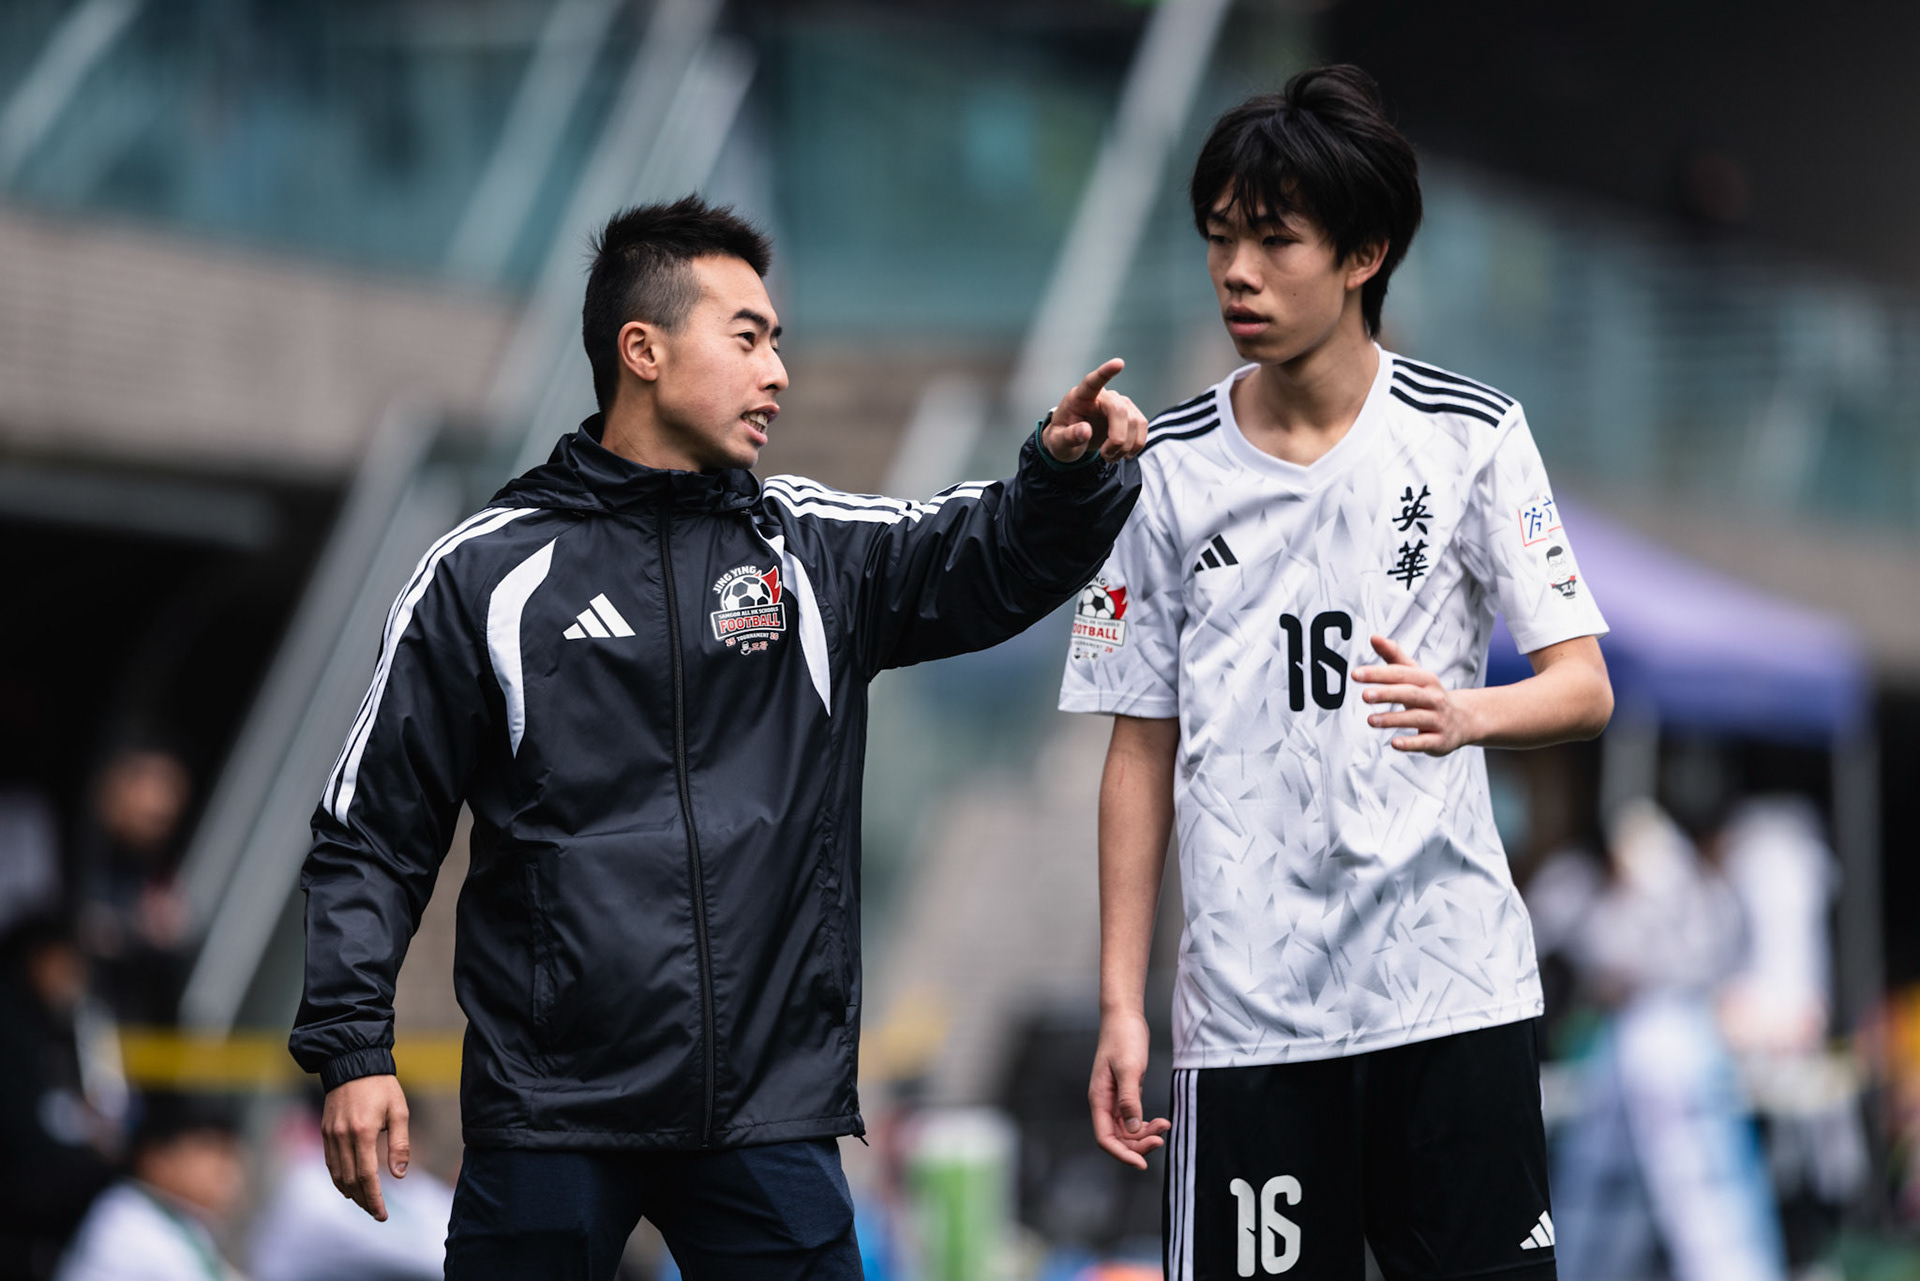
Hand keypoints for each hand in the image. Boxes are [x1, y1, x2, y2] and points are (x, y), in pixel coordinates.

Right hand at [321, 1074, 410, 1220]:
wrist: (353, 1063)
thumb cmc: (382, 1086)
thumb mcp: (399, 1111)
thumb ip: (400, 1144)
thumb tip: (399, 1175)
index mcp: (363, 1132)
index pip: (366, 1176)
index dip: (374, 1199)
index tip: (382, 1214)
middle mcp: (342, 1137)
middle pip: (350, 1181)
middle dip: (363, 1200)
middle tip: (376, 1212)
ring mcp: (330, 1135)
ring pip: (337, 1175)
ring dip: (350, 1193)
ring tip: (365, 1203)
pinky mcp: (325, 1132)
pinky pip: (330, 1163)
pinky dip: (338, 1179)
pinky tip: (349, 1186)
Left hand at [1042, 358, 1149, 463]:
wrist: (1072, 441)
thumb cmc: (1062, 437)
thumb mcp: (1058, 442)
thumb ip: (1069, 436)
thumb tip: (1085, 431)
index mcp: (1080, 397)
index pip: (1093, 382)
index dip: (1106, 372)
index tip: (1118, 363)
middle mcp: (1102, 396)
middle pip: (1120, 410)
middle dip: (1117, 439)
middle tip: (1105, 456)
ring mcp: (1119, 403)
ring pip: (1135, 421)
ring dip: (1125, 446)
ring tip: (1110, 457)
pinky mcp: (1130, 414)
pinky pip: (1142, 426)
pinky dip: (1135, 444)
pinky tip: (1123, 453)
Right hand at [1089, 1009, 1171, 1168]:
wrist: (1124, 1016)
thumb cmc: (1123, 1038)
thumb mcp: (1128, 1068)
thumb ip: (1129, 1099)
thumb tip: (1133, 1129)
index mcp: (1099, 1099)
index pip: (1105, 1138)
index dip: (1122, 1154)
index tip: (1142, 1163)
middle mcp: (1104, 1102)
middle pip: (1117, 1138)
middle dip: (1138, 1145)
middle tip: (1161, 1139)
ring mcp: (1114, 1099)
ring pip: (1127, 1130)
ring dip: (1145, 1134)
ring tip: (1165, 1125)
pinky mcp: (1126, 1093)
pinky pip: (1134, 1119)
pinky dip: (1147, 1124)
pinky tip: (1161, 1121)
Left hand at [1354, 635, 1478, 755]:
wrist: (1463, 720)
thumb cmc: (1429, 694)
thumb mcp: (1414, 674)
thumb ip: (1393, 656)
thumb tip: (1374, 637)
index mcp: (1426, 680)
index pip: (1401, 674)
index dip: (1378, 673)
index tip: (1355, 674)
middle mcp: (1434, 698)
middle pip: (1409, 693)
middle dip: (1387, 693)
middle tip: (1364, 695)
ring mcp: (1438, 720)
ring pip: (1416, 718)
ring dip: (1392, 719)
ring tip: (1370, 720)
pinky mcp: (1439, 740)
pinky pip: (1425, 742)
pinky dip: (1410, 743)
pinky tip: (1394, 743)